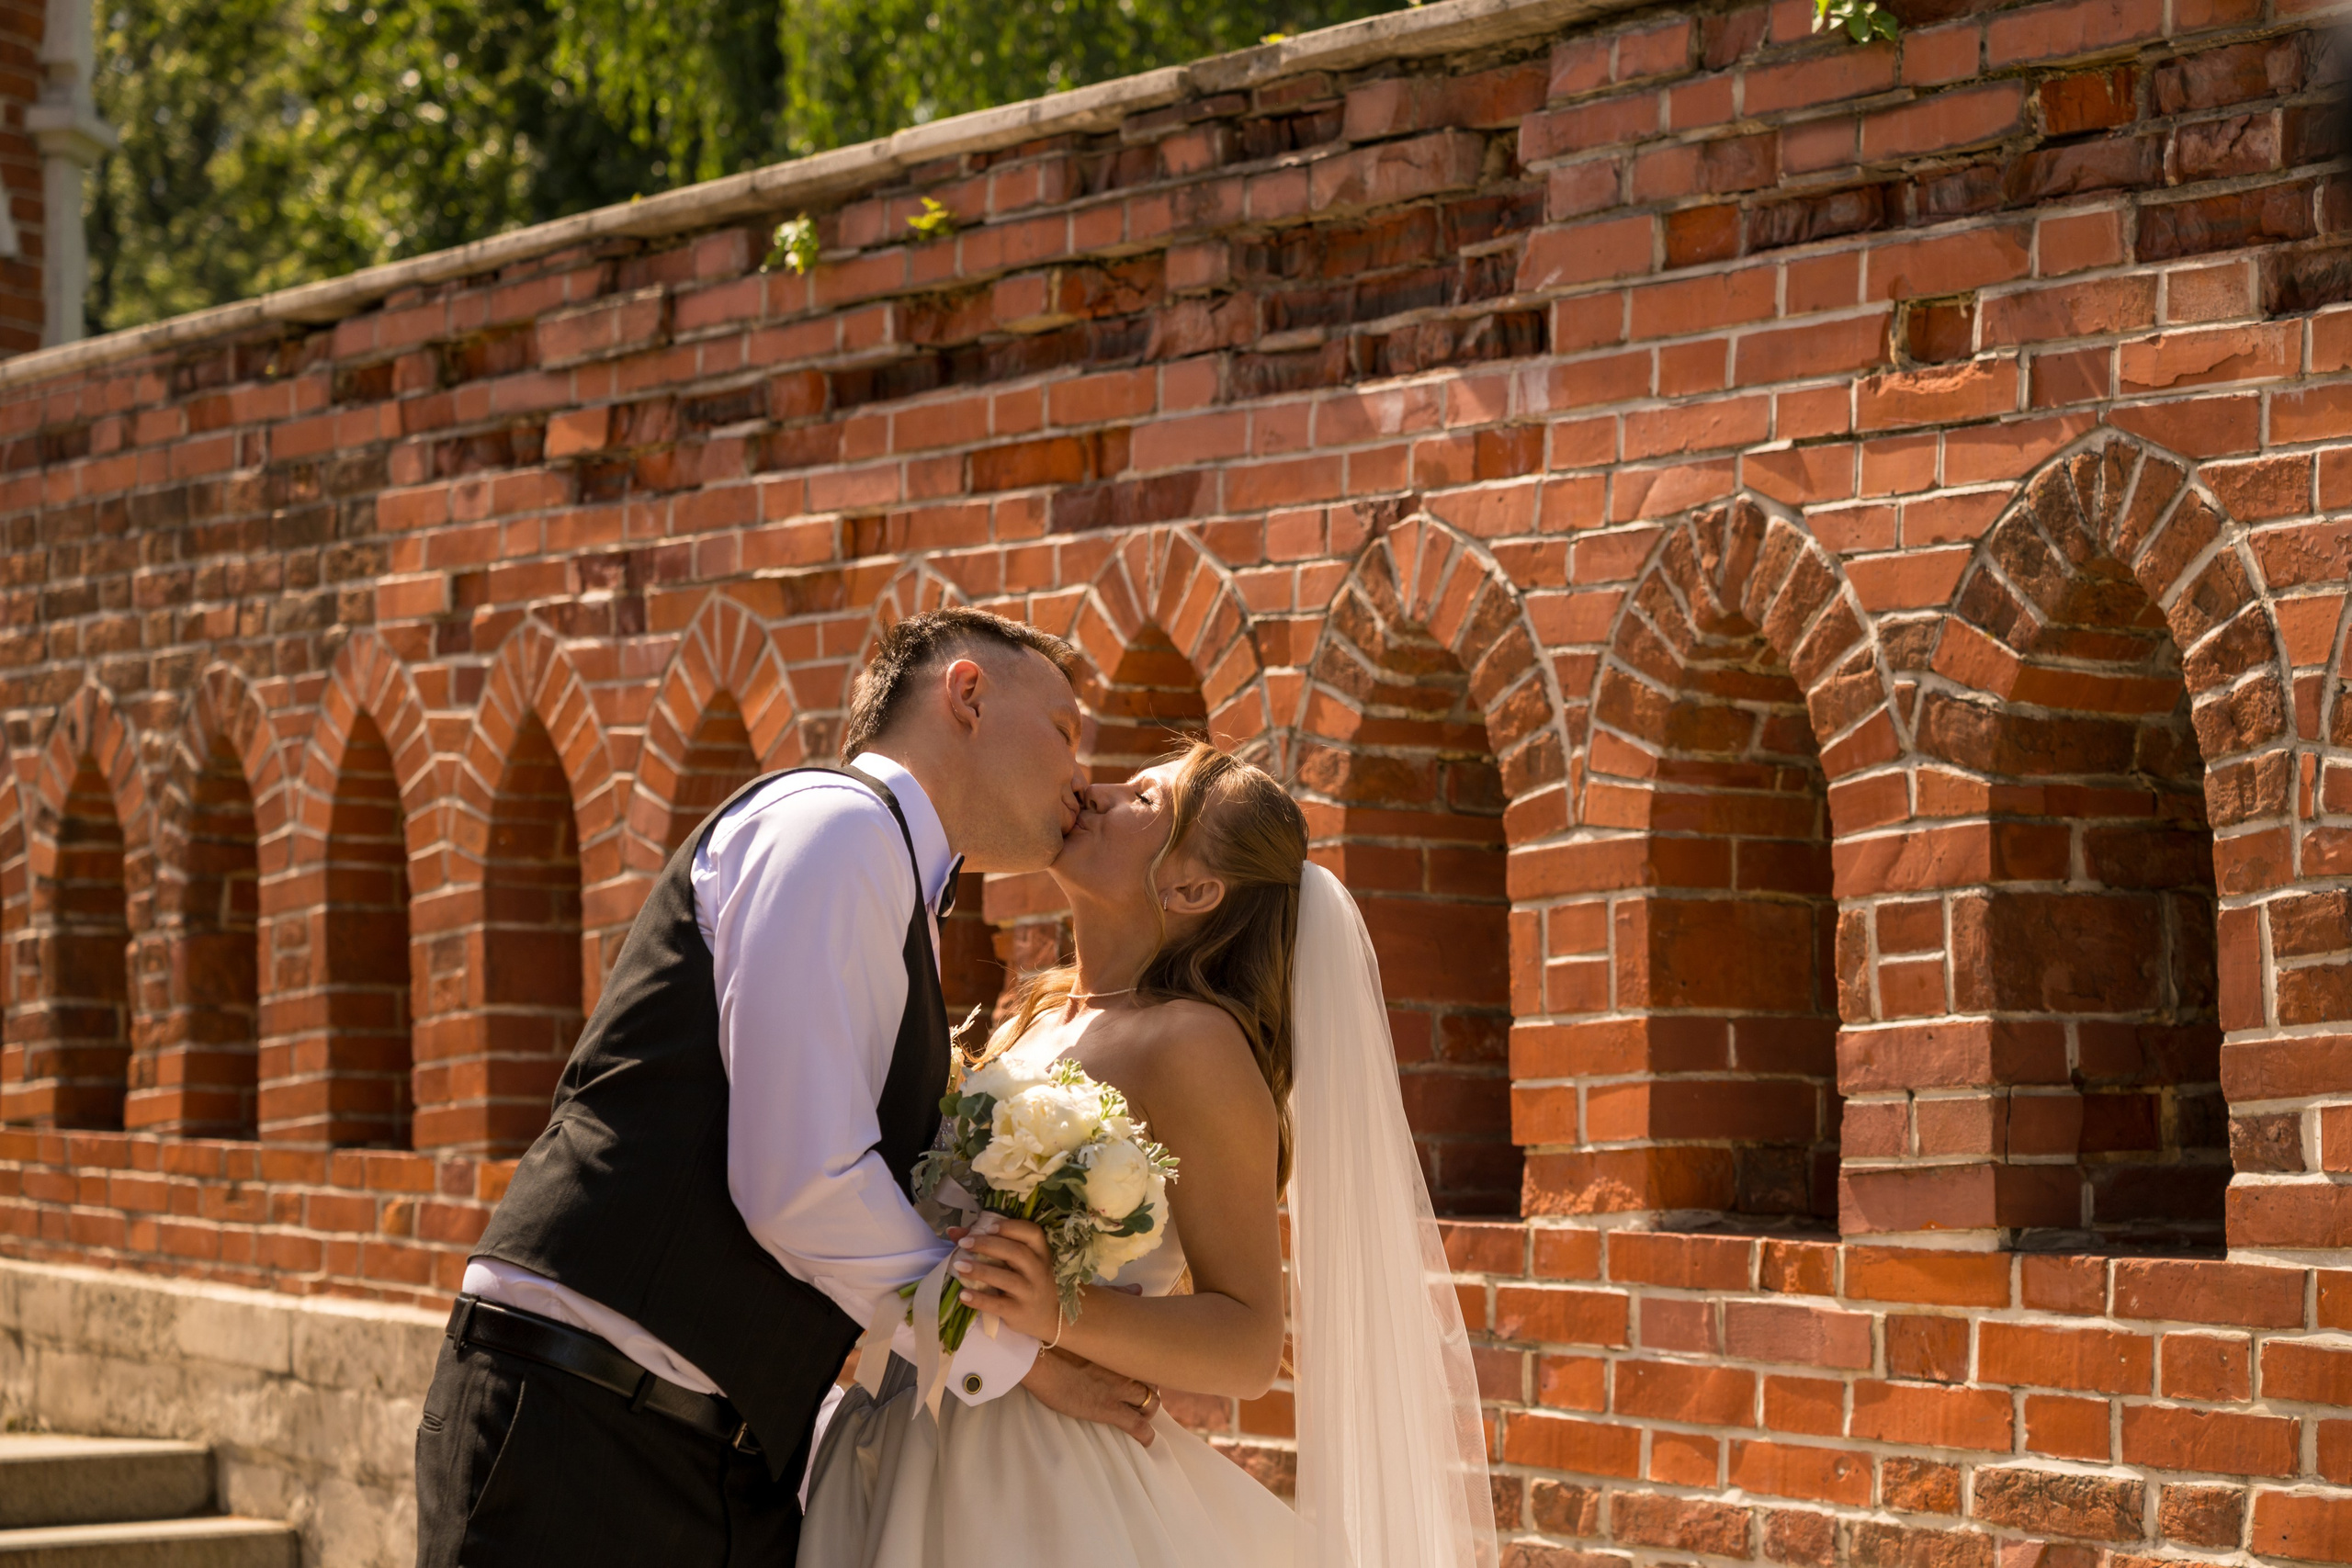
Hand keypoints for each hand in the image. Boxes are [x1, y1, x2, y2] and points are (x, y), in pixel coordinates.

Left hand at [948, 1214, 1060, 1343]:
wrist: (1045, 1317)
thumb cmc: (1026, 1281)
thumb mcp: (1016, 1262)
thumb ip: (989, 1243)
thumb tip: (953, 1231)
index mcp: (1040, 1252)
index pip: (1033, 1233)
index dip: (1011, 1227)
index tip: (988, 1227)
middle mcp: (1039, 1270)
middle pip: (1016, 1253)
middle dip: (987, 1245)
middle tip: (964, 1243)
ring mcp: (1030, 1292)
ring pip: (1007, 1279)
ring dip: (980, 1271)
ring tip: (958, 1266)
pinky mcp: (1019, 1312)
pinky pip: (998, 1305)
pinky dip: (979, 1299)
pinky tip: (963, 1294)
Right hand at [1019, 1348, 1158, 1446]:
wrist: (1042, 1359)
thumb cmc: (1052, 1345)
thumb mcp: (1081, 1340)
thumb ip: (1096, 1347)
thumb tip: (1091, 1348)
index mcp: (1118, 1350)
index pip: (1145, 1361)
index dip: (1144, 1374)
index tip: (1139, 1379)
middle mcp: (1125, 1367)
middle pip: (1153, 1382)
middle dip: (1149, 1393)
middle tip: (1138, 1401)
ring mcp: (1119, 1389)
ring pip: (1151, 1403)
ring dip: (1147, 1411)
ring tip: (1139, 1417)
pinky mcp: (1110, 1409)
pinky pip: (1138, 1425)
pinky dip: (1145, 1435)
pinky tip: (1146, 1440)